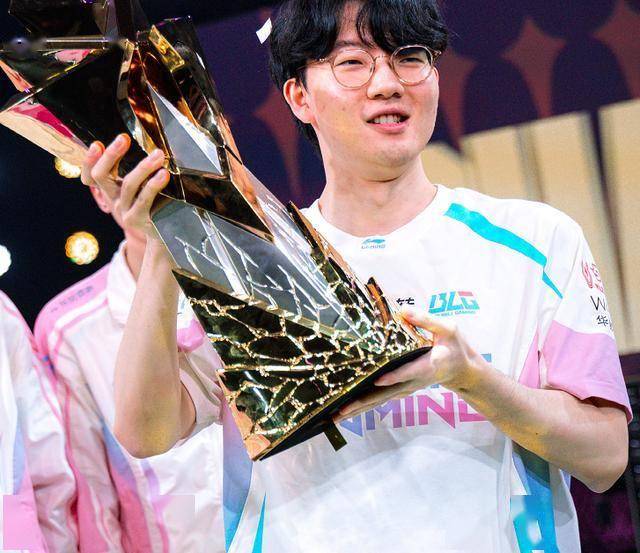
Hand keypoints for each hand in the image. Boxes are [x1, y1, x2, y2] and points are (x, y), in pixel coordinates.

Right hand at [80, 134, 170, 239]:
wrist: (165, 236)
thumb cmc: (155, 205)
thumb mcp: (142, 188)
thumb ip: (138, 171)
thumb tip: (147, 142)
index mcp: (110, 190)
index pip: (90, 175)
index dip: (88, 161)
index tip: (96, 144)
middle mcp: (113, 200)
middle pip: (102, 176)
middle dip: (112, 155)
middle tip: (123, 138)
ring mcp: (124, 211)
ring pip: (128, 185)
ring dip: (143, 167)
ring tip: (157, 155)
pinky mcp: (138, 220)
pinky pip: (144, 199)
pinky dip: (154, 184)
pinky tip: (163, 174)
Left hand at [335, 309, 482, 420]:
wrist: (461, 370)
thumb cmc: (454, 346)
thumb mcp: (448, 328)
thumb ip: (426, 320)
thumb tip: (403, 311)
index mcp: (427, 366)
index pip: (408, 372)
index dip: (394, 376)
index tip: (378, 380)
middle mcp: (414, 382)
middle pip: (386, 394)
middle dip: (363, 403)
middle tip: (340, 411)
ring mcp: (406, 388)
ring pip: (380, 400)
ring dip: (358, 409)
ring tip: (337, 417)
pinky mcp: (401, 390)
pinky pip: (381, 399)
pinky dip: (364, 406)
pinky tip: (347, 411)